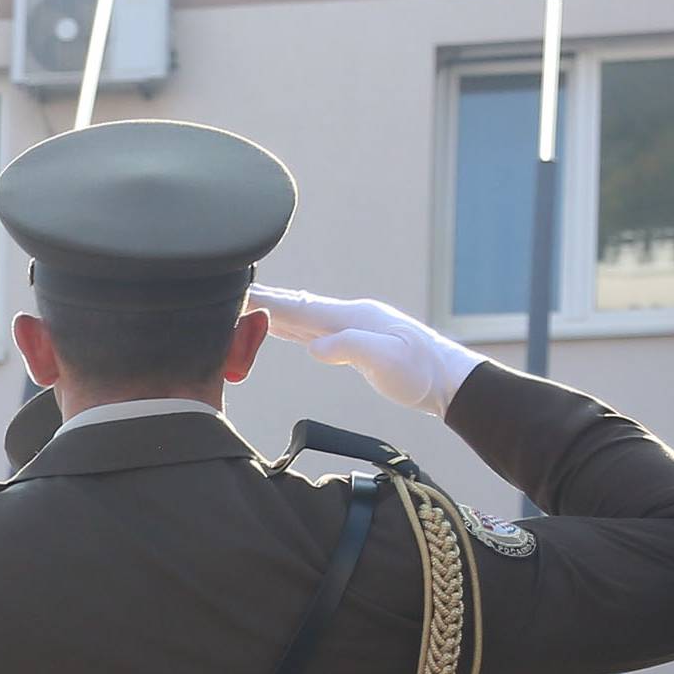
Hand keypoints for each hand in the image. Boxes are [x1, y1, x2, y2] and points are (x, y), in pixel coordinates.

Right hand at [249, 288, 482, 417]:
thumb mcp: (385, 361)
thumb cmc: (419, 372)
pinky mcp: (354, 343)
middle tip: (227, 294)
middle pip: (295, 306)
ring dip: (272, 312)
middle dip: (261, 301)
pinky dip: (290, 327)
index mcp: (350, 317)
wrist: (446, 378)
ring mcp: (350, 328)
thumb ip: (349, 348)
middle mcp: (346, 316)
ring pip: (302, 317)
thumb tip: (314, 347)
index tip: (237, 294)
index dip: (266, 302)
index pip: (299, 307)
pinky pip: (312, 331)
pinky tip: (279, 328)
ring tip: (242, 308)